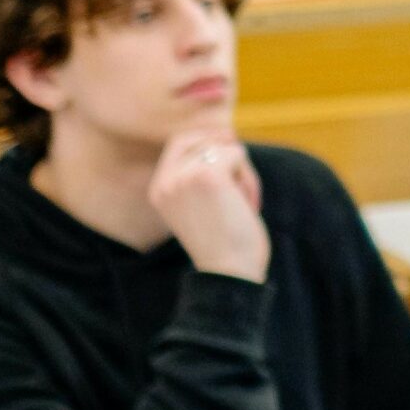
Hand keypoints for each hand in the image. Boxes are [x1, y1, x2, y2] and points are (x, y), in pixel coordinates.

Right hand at [148, 130, 270, 283]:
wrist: (230, 273)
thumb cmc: (227, 243)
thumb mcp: (205, 205)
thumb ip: (203, 175)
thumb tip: (227, 136)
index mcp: (159, 189)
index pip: (180, 142)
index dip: (209, 140)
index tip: (231, 152)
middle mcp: (165, 181)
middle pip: (200, 138)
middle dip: (227, 152)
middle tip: (243, 183)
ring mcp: (183, 177)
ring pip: (222, 147)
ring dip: (243, 171)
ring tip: (244, 202)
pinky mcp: (207, 176)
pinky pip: (236, 154)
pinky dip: (250, 177)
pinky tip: (247, 204)